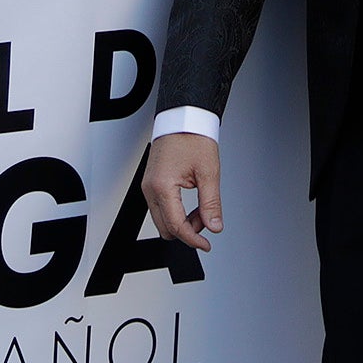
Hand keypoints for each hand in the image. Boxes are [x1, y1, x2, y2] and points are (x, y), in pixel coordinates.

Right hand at [142, 133, 221, 250]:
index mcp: (163, 186)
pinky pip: (160, 208)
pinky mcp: (151, 184)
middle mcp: (150, 189)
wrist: (183, 118)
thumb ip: (211, 203)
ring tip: (201, 210)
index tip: (206, 244)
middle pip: (165, 227)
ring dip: (182, 222)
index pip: (176, 225)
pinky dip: (176, 213)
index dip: (193, 239)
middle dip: (187, 231)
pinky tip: (191, 205)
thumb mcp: (208, 172)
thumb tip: (214, 226)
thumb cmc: (193, 137)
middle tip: (206, 220)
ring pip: (162, 220)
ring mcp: (148, 187)